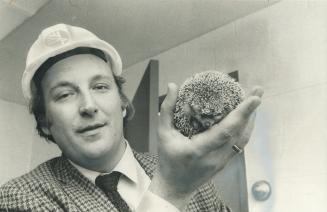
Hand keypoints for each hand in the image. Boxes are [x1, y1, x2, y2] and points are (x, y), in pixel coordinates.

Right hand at [149, 83, 262, 209]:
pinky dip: (245, 128)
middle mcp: (216, 157)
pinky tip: (246, 118)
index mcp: (199, 150)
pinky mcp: (225, 162)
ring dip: (251, 119)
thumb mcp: (162, 134)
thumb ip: (167, 110)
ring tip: (254, 101)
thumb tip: (173, 86)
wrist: (175, 187)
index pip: (226, 131)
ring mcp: (223, 161)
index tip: (254, 98)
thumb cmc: (168, 160)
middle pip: (240, 132)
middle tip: (257, 90)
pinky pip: (240, 144)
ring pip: (243, 138)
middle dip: (251, 110)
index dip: (242, 113)